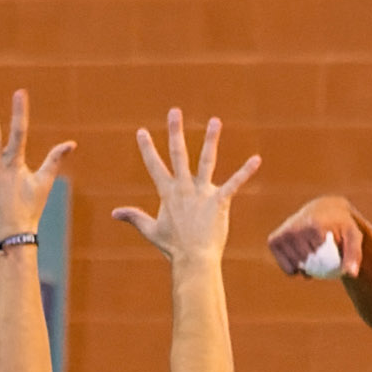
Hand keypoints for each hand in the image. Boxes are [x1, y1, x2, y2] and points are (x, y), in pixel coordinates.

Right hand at [112, 107, 258, 267]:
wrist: (193, 260)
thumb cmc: (173, 248)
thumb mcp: (150, 230)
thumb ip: (134, 217)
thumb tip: (114, 213)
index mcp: (168, 193)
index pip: (154, 166)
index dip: (147, 149)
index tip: (141, 131)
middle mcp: (184, 188)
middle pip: (179, 154)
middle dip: (175, 131)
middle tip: (174, 111)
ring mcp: (202, 193)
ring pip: (207, 161)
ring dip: (211, 140)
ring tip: (215, 121)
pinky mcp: (219, 201)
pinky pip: (234, 183)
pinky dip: (245, 172)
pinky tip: (256, 160)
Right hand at [267, 195, 359, 280]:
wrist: (325, 211)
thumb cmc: (341, 226)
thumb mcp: (353, 237)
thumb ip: (355, 255)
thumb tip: (351, 274)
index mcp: (312, 226)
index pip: (319, 260)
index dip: (328, 262)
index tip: (333, 250)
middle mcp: (294, 228)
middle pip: (307, 265)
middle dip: (316, 266)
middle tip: (324, 254)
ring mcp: (282, 234)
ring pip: (296, 268)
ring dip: (306, 269)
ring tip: (314, 256)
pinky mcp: (273, 240)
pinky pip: (287, 269)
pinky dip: (295, 270)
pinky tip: (303, 259)